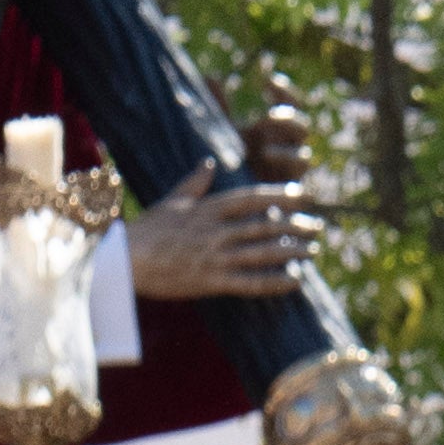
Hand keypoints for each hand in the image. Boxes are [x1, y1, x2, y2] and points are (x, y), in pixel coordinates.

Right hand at [124, 170, 309, 304]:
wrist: (126, 260)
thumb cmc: (146, 230)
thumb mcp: (172, 200)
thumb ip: (196, 182)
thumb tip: (210, 162)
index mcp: (209, 208)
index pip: (253, 198)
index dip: (280, 196)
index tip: (301, 195)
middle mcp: (217, 230)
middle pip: (265, 225)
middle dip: (295, 225)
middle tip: (317, 226)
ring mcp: (216, 257)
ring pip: (264, 252)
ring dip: (293, 250)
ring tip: (314, 249)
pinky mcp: (212, 282)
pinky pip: (251, 282)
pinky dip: (275, 281)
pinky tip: (296, 280)